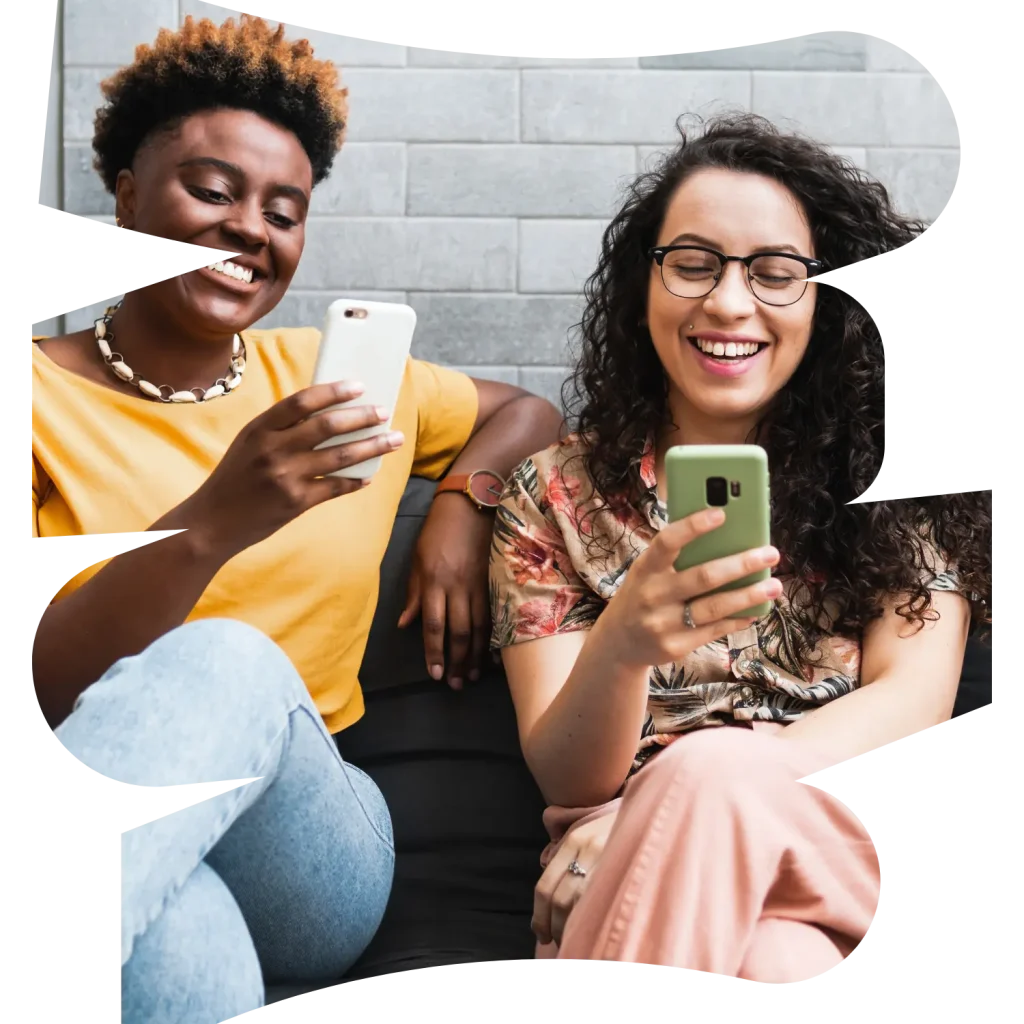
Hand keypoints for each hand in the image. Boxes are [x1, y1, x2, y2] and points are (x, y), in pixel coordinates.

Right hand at [181, 381, 405, 556]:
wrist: (211, 523)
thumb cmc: (235, 478)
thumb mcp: (249, 444)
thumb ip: (281, 428)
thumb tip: (329, 411)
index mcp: (259, 429)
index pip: (302, 402)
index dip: (333, 391)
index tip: (359, 386)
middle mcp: (272, 450)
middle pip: (327, 426)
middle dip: (361, 417)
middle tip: (383, 412)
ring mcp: (285, 477)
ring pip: (339, 457)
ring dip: (371, 447)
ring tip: (393, 440)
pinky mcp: (295, 503)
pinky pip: (335, 488)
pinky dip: (355, 481)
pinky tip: (370, 476)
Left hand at [397, 495, 492, 689]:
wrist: (470, 505)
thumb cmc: (437, 531)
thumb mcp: (417, 560)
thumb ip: (413, 594)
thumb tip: (404, 625)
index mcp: (434, 581)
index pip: (433, 625)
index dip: (434, 652)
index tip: (434, 674)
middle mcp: (457, 586)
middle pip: (459, 632)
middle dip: (457, 661)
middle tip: (455, 685)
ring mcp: (480, 584)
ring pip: (480, 627)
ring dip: (476, 655)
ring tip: (472, 676)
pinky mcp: (496, 580)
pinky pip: (496, 614)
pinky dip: (495, 637)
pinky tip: (494, 655)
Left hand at [533, 811, 617, 946]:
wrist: (653, 815)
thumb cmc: (616, 830)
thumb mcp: (587, 834)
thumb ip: (567, 857)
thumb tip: (549, 897)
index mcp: (574, 840)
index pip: (545, 886)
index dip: (539, 917)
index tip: (542, 934)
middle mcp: (589, 848)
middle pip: (560, 900)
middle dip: (555, 927)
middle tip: (557, 941)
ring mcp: (610, 860)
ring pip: (581, 906)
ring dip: (573, 930)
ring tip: (576, 940)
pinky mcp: (630, 871)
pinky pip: (606, 905)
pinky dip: (596, 923)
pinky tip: (596, 932)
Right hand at [601, 507, 782, 669]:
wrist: (619, 641)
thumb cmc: (643, 594)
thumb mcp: (647, 572)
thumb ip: (675, 558)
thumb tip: (726, 537)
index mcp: (645, 569)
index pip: (667, 542)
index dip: (693, 526)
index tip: (721, 513)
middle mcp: (652, 595)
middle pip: (703, 577)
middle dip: (742, 564)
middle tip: (770, 553)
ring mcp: (663, 624)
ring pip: (715, 607)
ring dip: (749, 595)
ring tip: (774, 586)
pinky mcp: (675, 647)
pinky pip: (715, 630)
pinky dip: (738, 618)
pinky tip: (755, 610)